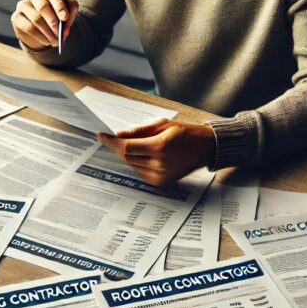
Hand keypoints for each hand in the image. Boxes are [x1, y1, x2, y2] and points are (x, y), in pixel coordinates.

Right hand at [13, 0, 79, 50]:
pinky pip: (29, 28)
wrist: (42, 30)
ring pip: (36, 19)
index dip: (59, 5)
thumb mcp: (66, 12)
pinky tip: (47, 41)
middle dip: (53, 21)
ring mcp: (22, 5)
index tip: (65, 17)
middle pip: (43, 6)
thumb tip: (66, 26)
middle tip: (60, 33)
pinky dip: (41, 37)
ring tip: (57, 41)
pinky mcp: (16, 17)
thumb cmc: (56, 16)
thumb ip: (70, 13)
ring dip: (48, 32)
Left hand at [98, 119, 216, 185]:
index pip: (126, 147)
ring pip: (132, 165)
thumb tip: (118, 134)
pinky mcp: (161, 182)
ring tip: (135, 145)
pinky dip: (137, 163)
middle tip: (113, 138)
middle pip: (126, 157)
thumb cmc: (185, 132)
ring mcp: (160, 175)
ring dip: (127, 155)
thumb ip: (139, 131)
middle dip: (117, 148)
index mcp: (160, 146)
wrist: (205, 148)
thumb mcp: (162, 124)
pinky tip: (144, 155)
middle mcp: (160, 163)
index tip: (101, 136)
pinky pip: (140, 172)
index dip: (111, 142)